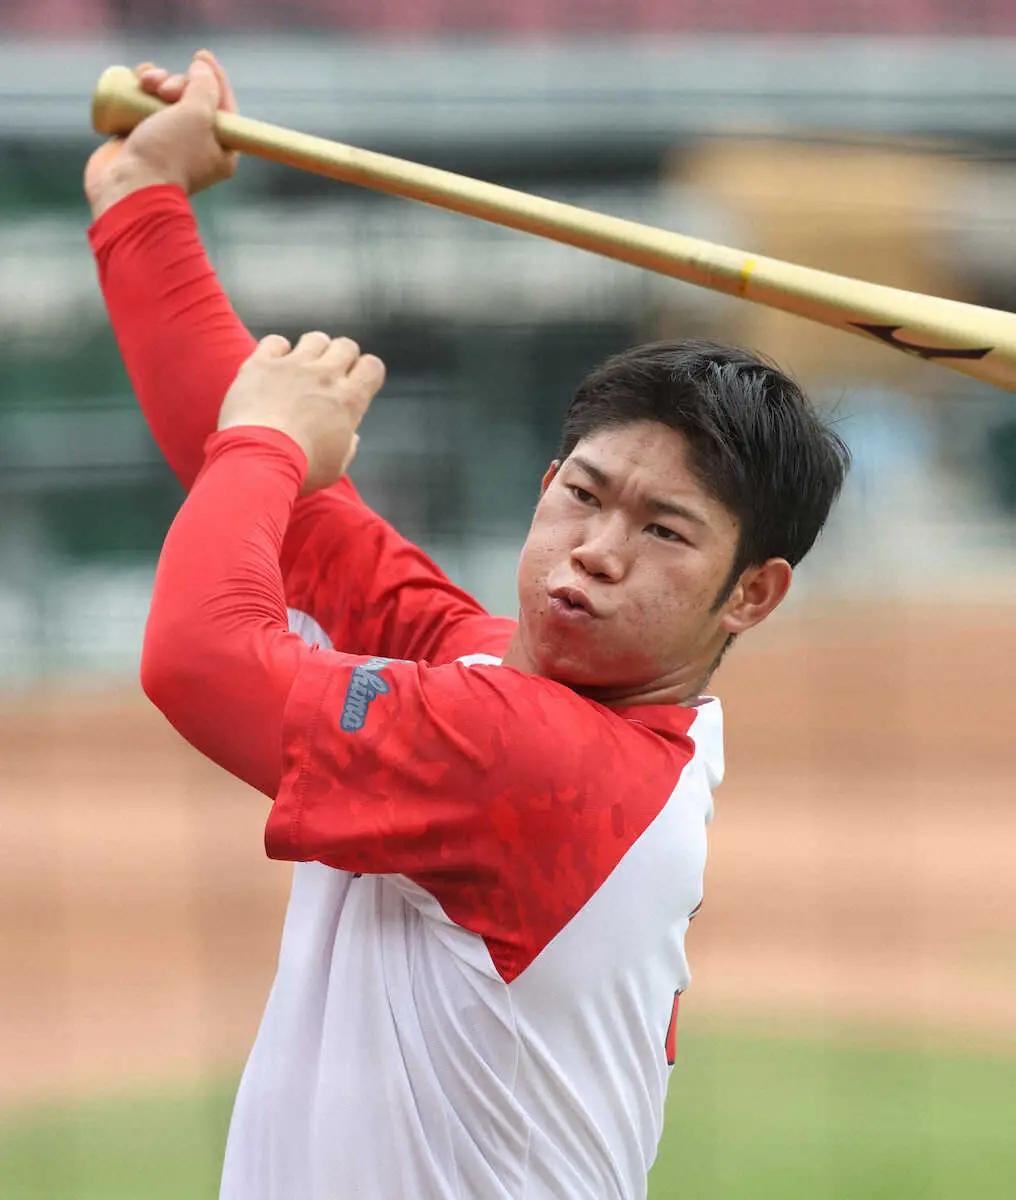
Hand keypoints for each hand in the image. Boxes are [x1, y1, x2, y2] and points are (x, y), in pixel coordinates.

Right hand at [84, 49, 238, 217]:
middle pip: (192, 98)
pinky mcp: (140, 139)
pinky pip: (143, 105)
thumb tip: (201, 68)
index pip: (224, 105)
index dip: (213, 77)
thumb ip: (204, 87)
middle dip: (178, 82)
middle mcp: (196, 146)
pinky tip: (135, 80)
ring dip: (157, 80)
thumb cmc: (168, 153)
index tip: (200, 55)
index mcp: (221, 150)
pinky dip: (140, 89)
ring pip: (164, 98)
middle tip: (165, 90)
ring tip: (145, 83)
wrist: (128, 187)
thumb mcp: (197, 115)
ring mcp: (167, 143)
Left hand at [218, 333, 386, 492]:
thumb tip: (351, 437)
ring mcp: (293, 366)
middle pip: (346, 346)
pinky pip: (276, 341)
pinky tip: (273, 366)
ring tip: (302, 368)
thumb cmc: (302, 469)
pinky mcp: (262, 364)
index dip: (366, 372)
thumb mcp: (336, 467)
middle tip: (328, 377)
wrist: (259, 459)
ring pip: (314, 339)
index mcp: (349, 400)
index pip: (372, 366)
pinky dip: (277, 350)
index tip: (356, 384)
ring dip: (313, 350)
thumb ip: (348, 447)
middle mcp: (325, 375)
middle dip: (341, 357)